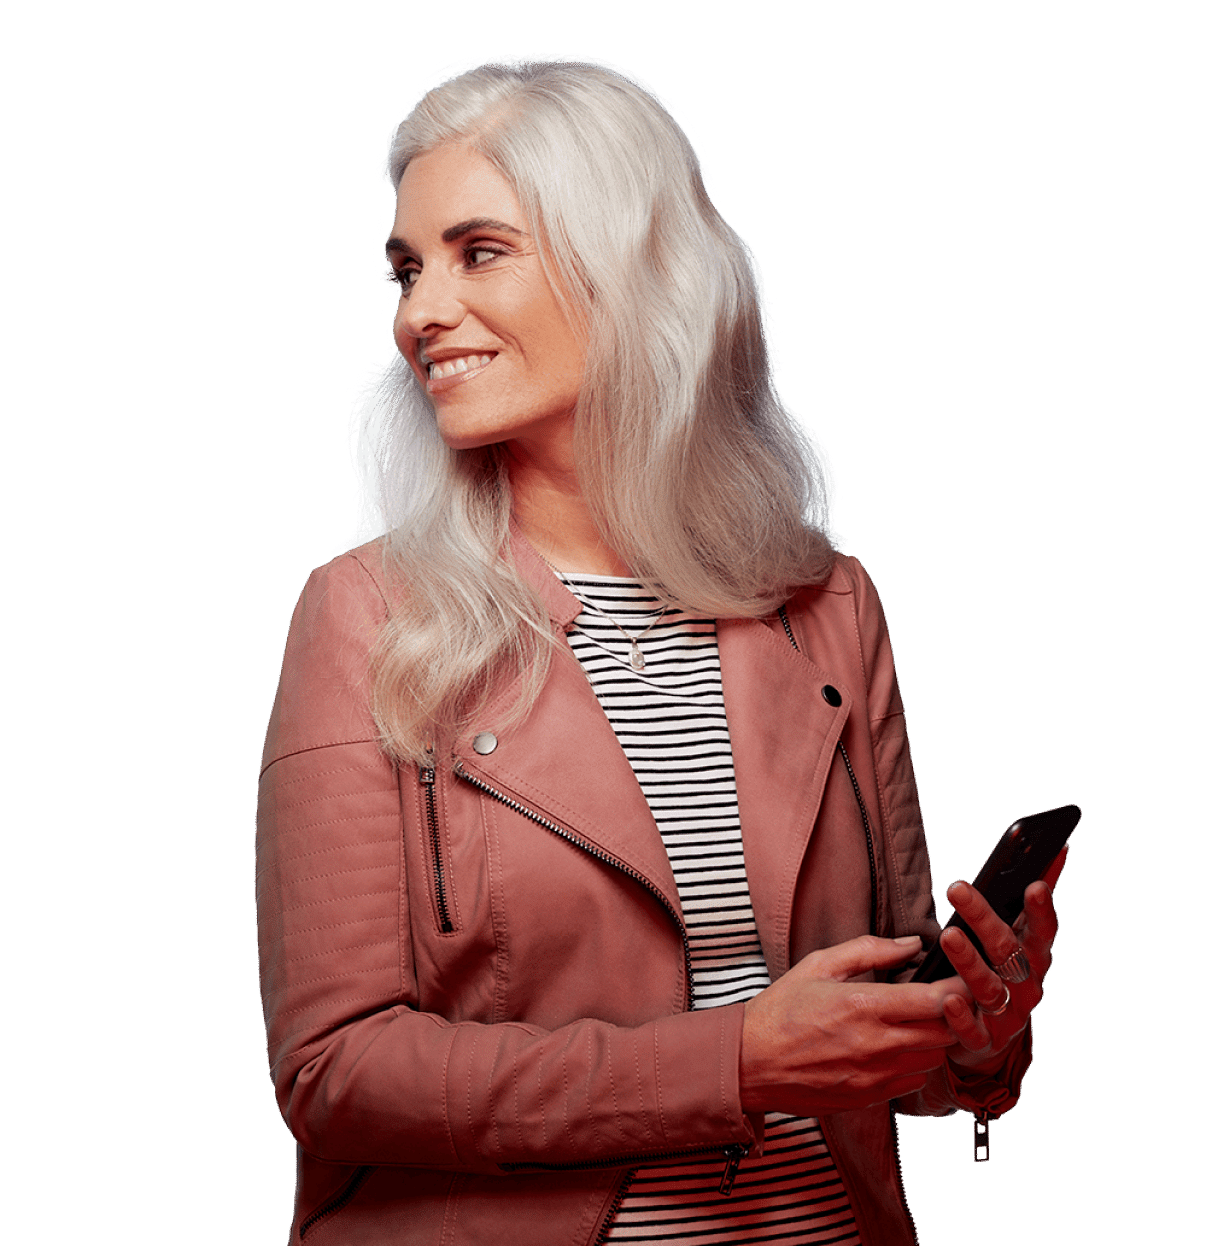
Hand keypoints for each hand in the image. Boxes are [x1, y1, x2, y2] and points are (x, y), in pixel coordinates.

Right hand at [740, 934, 966, 1115]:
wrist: (751, 1062)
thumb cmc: (781, 1010)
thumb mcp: (818, 965)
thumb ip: (869, 950)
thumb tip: (911, 944)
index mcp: (863, 1005)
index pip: (934, 1000)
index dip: (958, 988)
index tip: (964, 978)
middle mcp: (875, 1045)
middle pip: (944, 1032)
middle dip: (952, 1014)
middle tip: (946, 998)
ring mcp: (875, 1076)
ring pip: (934, 1059)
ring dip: (934, 1040)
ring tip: (919, 1022)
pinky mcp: (870, 1098)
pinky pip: (914, 1082)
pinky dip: (915, 1064)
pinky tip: (897, 1048)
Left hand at [939, 847, 1066, 1070]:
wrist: (993, 1036)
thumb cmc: (1004, 971)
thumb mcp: (1021, 936)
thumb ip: (1036, 897)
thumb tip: (1057, 848)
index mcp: (1035, 957)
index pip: (1043, 930)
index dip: (1041, 910)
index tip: (1033, 884)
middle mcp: (1026, 986)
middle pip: (1008, 951)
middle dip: (984, 919)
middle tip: (957, 888)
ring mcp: (1006, 1015)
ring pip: (989, 988)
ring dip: (969, 963)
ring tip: (948, 936)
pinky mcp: (983, 1041)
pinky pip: (972, 1030)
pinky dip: (960, 1016)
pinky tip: (946, 999)